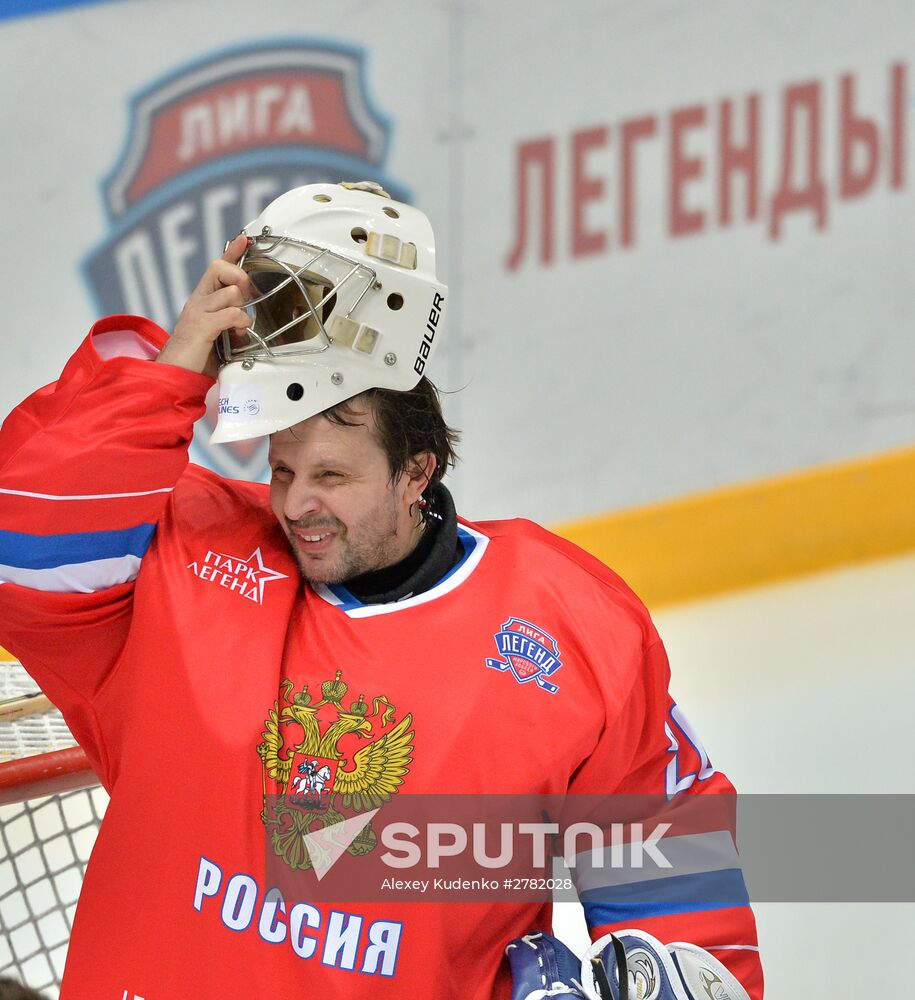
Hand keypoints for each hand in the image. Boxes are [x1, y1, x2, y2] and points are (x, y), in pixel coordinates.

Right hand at [156, 234, 253, 378]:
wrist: (172, 374)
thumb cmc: (195, 357)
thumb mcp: (216, 333)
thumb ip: (229, 321)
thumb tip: (248, 319)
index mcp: (201, 299)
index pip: (217, 267)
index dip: (232, 251)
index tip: (245, 238)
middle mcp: (197, 300)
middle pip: (220, 267)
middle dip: (240, 278)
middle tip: (245, 299)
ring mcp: (198, 310)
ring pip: (230, 291)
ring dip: (242, 307)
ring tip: (239, 326)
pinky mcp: (201, 325)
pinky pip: (230, 313)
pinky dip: (240, 321)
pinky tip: (237, 333)